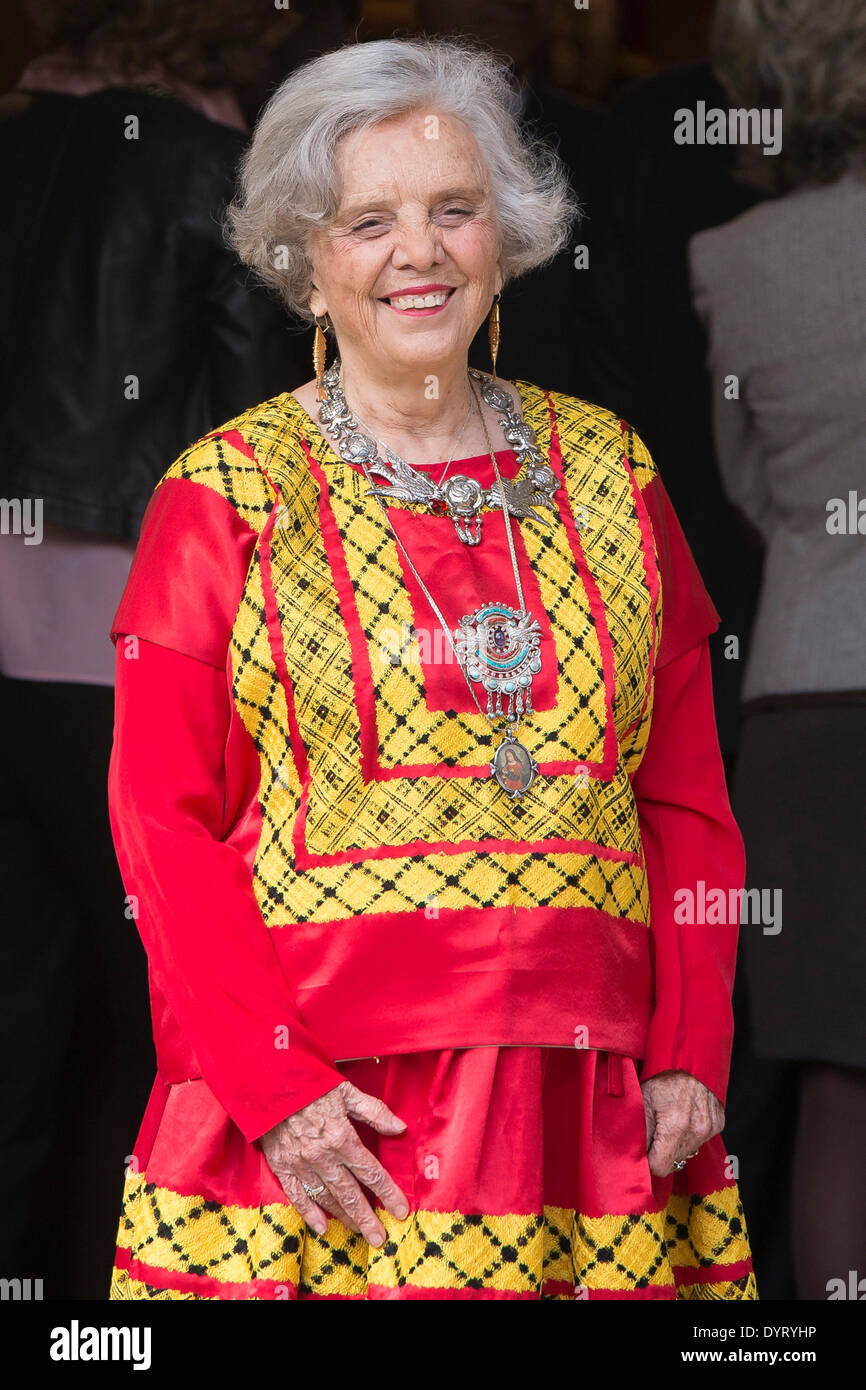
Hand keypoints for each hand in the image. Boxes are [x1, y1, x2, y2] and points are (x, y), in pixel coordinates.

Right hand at [259, 1080, 410, 1245]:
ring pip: (327, 1198)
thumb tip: (399, 1127)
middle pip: (351, 1194)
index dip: (388, 1193)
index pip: (371, 1172)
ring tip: (358, 1231)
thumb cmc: (311, 1084)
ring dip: (344, 1217)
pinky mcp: (282, 1166)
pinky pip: (297, 1196)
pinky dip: (310, 1214)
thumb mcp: (347, 1091)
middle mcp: (324, 1156)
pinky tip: (322, 1227)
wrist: (269, 1083)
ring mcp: (301, 1164)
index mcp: (343, 1138)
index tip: (400, 1211)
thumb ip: (374, 1111)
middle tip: (379, 1238)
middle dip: (367, 1218)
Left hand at [640, 1069, 723, 1176]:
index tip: (644, 1150)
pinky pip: (700, 1141)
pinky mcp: (718, 1123)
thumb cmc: (662, 1080)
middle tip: (655, 1131)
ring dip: (676, 1144)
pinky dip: (689, 1134)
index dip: (649, 1161)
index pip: (660, 1166)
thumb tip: (632, 1157)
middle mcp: (697, 1129)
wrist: (690, 1061)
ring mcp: (710, 1127)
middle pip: (674, 1161)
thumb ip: (638, 1132)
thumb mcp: (642, 1102)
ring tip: (670, 1122)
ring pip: (687, 1152)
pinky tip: (684, 1117)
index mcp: (676, 1125)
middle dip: (662, 1151)